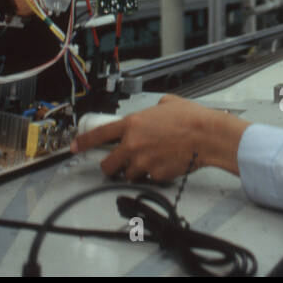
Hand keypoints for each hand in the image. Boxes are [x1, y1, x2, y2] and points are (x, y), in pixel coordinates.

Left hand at [71, 95, 249, 181]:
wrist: (207, 135)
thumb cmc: (191, 119)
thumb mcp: (168, 103)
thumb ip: (155, 109)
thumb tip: (156, 111)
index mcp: (133, 124)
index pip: (99, 135)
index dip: (83, 142)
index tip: (75, 147)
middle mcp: (133, 144)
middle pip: (108, 165)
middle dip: (111, 167)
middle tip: (117, 166)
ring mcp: (143, 162)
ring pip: (129, 175)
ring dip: (136, 171)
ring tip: (152, 161)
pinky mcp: (156, 175)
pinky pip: (149, 179)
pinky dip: (155, 175)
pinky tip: (166, 164)